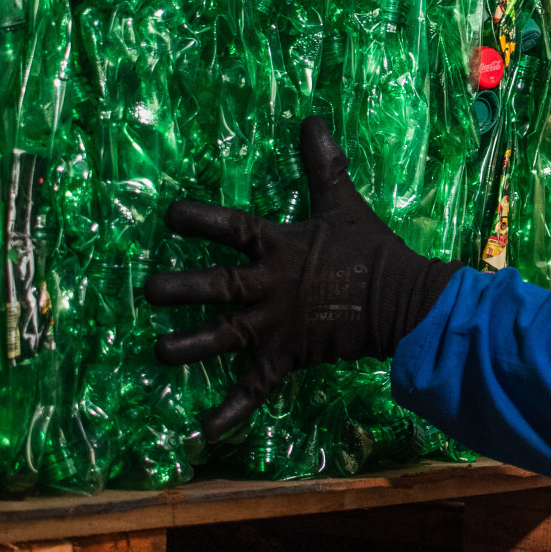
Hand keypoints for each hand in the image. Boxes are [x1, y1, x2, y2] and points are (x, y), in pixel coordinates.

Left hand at [145, 117, 463, 439]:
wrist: (403, 301)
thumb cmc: (370, 250)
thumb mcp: (344, 203)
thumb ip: (323, 165)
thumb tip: (312, 119)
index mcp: (279, 247)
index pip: (232, 228)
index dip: (200, 220)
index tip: (170, 216)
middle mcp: (269, 287)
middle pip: (216, 287)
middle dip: (179, 289)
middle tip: (147, 291)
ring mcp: (275, 325)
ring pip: (222, 337)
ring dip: (189, 347)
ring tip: (158, 353)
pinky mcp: (286, 358)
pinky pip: (255, 389)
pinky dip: (231, 411)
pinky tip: (202, 432)